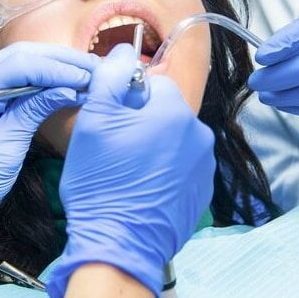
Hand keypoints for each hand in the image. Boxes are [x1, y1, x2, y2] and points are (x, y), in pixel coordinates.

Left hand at [0, 42, 97, 235]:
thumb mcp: (8, 147)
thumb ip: (36, 110)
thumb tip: (70, 88)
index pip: (19, 65)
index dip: (56, 68)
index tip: (86, 77)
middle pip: (19, 55)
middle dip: (58, 60)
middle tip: (92, 67)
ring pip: (18, 62)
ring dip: (52, 65)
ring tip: (84, 71)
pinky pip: (13, 76)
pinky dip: (40, 78)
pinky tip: (62, 81)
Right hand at [47, 43, 214, 297]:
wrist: (117, 245)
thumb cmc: (102, 181)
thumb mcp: (95, 119)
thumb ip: (111, 76)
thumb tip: (125, 51)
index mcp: (175, 110)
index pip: (152, 83)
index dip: (125, 100)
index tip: (111, 122)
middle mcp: (199, 133)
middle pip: (164, 111)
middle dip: (141, 122)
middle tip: (115, 149)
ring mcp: (204, 165)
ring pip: (172, 138)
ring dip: (153, 146)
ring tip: (128, 171)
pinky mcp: (202, 191)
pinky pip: (181, 166)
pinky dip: (164, 171)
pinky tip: (142, 188)